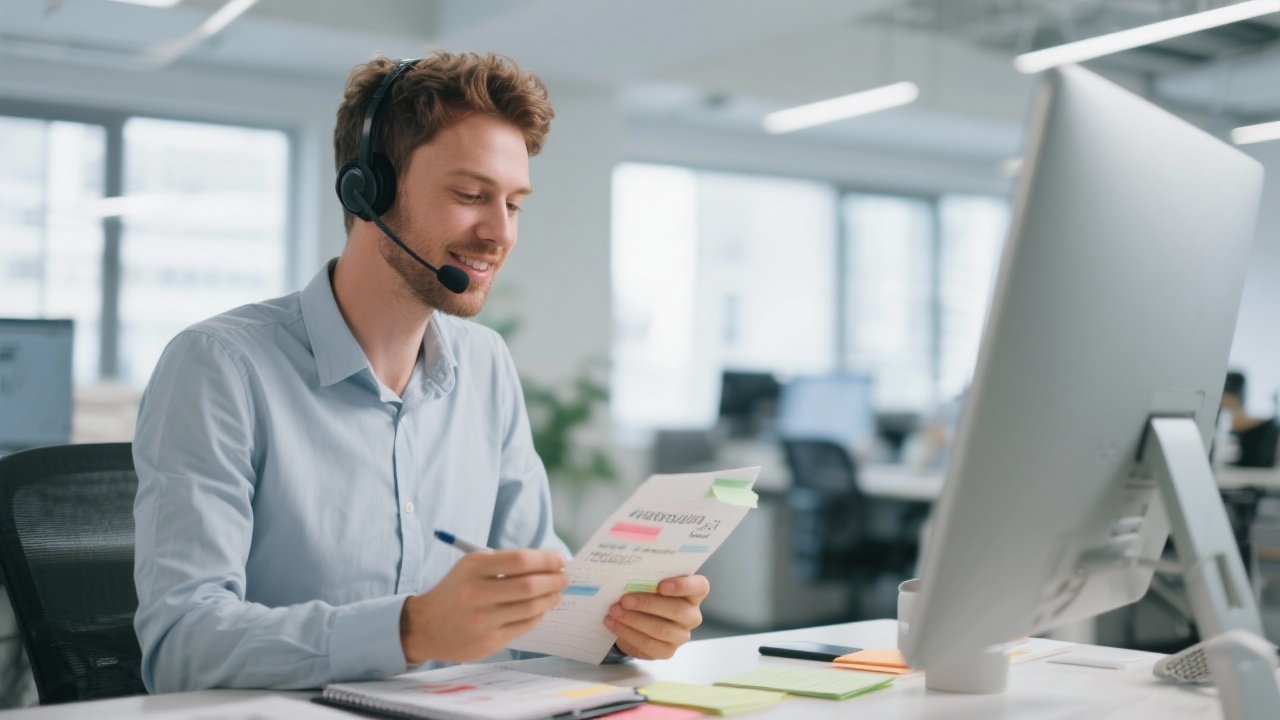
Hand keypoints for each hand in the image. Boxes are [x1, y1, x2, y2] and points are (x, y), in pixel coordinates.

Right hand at [401, 549, 567, 663]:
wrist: (424, 626)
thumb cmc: (456, 591)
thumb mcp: (470, 567)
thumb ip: (504, 563)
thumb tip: (547, 563)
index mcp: (473, 568)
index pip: (520, 560)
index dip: (546, 560)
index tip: (560, 560)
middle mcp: (477, 593)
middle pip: (529, 585)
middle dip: (554, 580)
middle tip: (564, 577)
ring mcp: (482, 620)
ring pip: (530, 608)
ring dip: (551, 598)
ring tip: (557, 592)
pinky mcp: (488, 641)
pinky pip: (524, 626)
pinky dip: (538, 615)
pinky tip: (541, 608)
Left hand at [603, 575, 708, 659]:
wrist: (638, 621)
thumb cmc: (647, 595)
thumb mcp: (650, 584)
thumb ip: (648, 580)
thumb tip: (629, 576)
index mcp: (693, 593)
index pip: (699, 587)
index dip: (683, 585)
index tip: (661, 585)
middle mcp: (691, 615)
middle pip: (676, 609)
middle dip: (647, 604)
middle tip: (625, 600)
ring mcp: (682, 635)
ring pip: (661, 629)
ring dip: (634, 620)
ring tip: (615, 612)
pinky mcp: (668, 651)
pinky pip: (650, 645)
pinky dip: (629, 633)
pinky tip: (615, 624)